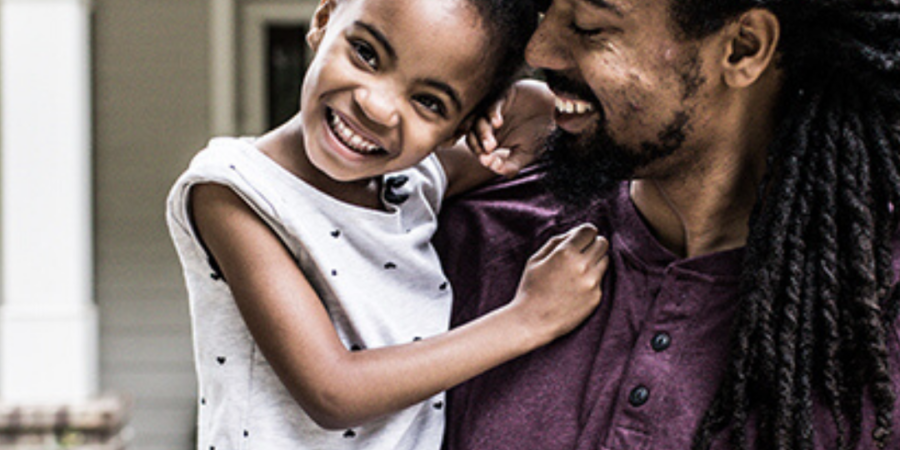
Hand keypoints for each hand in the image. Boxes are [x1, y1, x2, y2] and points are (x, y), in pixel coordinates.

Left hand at [467, 79, 555, 176]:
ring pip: (480, 120)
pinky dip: (492, 114)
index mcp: (493, 139)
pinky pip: (492, 104)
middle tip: (488, 153)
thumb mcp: (526, 154)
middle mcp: (491, 125)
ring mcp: (496, 111)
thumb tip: (495, 169)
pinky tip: (499, 122)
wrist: (556, 112)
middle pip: (473, 134)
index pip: (477, 148)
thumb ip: (511, 165)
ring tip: (492, 145)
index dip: (480, 155)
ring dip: (483, 134)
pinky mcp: (504, 96)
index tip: (488, 162)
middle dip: (478, 146)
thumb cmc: (539, 133)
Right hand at [508, 223, 608, 343]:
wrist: (533, 321)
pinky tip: (576, 288)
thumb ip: (557, 242)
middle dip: (593, 244)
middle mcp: (582, 266)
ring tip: (579, 270)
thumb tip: (574, 233)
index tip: (581, 238)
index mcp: (566, 253)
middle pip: (602, 243)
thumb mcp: (536, 259)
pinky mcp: (596, 297)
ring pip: (605, 260)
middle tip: (583, 252)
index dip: (585, 232)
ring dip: (595, 260)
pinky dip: (592, 280)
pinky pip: (601, 280)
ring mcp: (591, 283)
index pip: (589, 230)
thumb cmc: (531, 288)